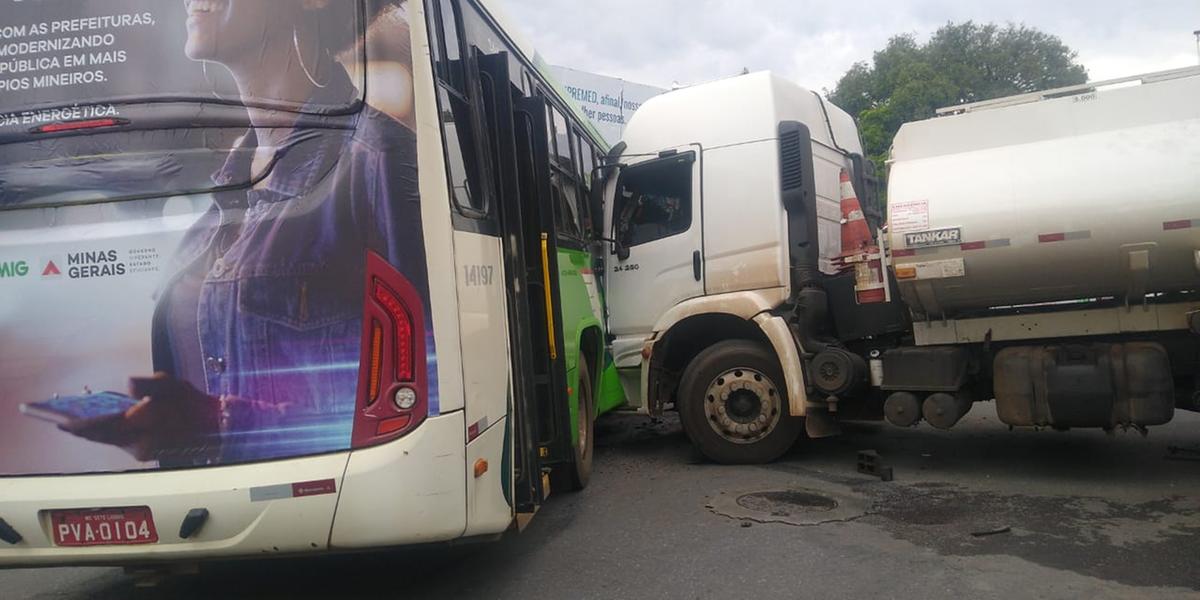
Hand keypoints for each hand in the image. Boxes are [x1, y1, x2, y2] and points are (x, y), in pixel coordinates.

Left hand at [60, 374, 220, 462]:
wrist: (215, 428)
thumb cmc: (194, 406)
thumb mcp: (175, 386)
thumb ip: (150, 383)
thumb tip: (128, 386)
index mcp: (148, 429)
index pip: (108, 427)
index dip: (84, 424)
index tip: (64, 420)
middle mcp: (141, 445)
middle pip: (102, 437)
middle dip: (80, 429)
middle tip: (57, 420)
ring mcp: (141, 450)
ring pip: (107, 441)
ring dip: (88, 432)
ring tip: (67, 421)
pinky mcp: (142, 451)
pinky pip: (115, 442)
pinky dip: (100, 433)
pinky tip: (87, 425)